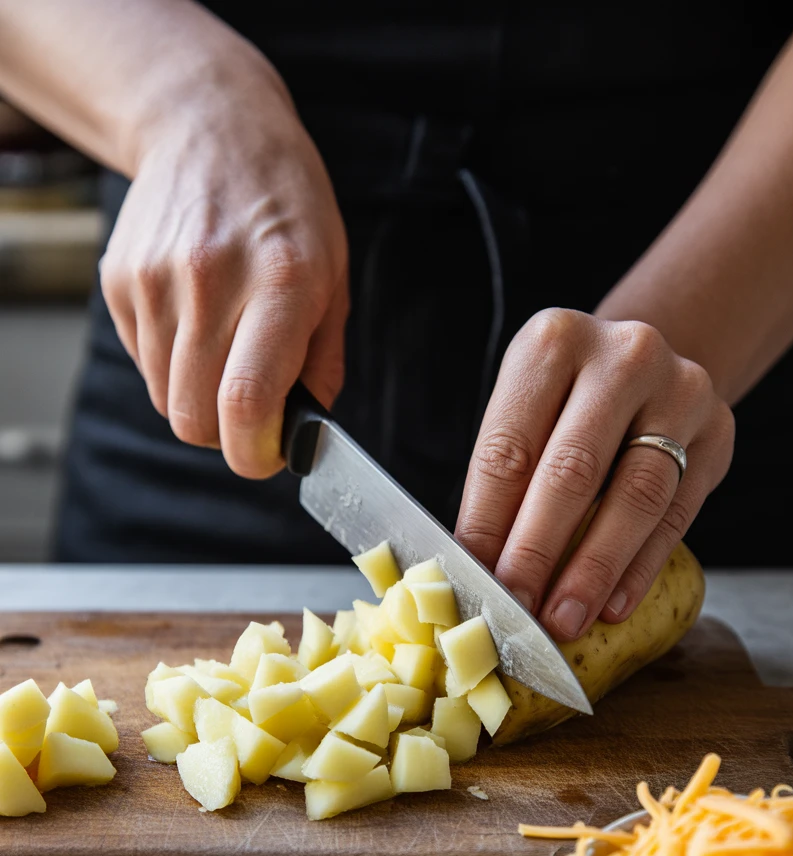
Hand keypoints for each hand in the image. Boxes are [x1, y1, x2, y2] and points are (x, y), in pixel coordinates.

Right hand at [100, 65, 347, 478]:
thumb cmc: (287, 206)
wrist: (211, 126)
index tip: (266, 454)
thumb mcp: (335, 276)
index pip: (247, 401)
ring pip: (165, 398)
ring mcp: (156, 280)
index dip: (254, 452)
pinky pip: (143, 363)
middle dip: (225, 434)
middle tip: (250, 410)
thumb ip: (322, 362)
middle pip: (194, 417)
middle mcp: (211, 281)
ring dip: (198, 395)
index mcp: (281, 284)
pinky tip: (195, 317)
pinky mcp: (120, 280)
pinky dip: (171, 362)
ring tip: (225, 345)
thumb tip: (304, 431)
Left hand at [456, 309, 733, 640]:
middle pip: (572, 471)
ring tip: (564, 619)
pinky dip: (640, 567)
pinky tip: (612, 605)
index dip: (488, 523)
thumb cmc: (567, 401)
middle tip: (518, 611)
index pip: (509, 448)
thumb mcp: (527, 411)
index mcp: (552, 343)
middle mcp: (622, 357)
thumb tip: (476, 569)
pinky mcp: (717, 434)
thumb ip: (504, 478)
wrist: (647, 365)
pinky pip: (676, 515)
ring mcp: (680, 391)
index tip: (475, 581)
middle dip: (538, 552)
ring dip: (593, 570)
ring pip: (634, 496)